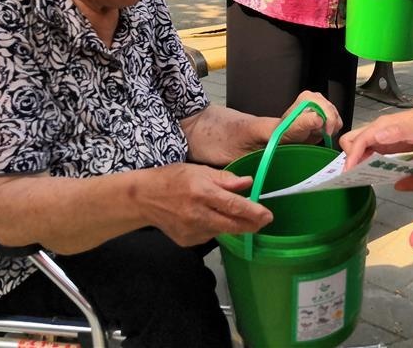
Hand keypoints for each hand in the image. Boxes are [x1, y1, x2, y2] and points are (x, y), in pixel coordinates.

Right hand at [140, 163, 272, 245]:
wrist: (144, 199)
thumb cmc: (172, 179)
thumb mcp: (200, 171)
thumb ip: (225, 179)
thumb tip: (248, 182)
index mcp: (202, 193)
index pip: (234, 206)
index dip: (254, 212)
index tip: (268, 215)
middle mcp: (198, 215)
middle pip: (233, 225)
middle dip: (251, 224)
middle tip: (262, 220)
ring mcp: (192, 231)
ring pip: (222, 231)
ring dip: (232, 224)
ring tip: (227, 212)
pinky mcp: (188, 241)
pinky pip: (210, 236)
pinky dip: (215, 228)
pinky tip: (207, 218)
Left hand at [278, 90, 342, 143]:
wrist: (287, 136)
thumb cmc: (288, 131)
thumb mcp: (295, 128)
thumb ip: (306, 122)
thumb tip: (319, 119)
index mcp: (308, 98)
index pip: (327, 108)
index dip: (329, 122)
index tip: (325, 133)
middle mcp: (317, 99)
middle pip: (334, 113)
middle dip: (328, 126)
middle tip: (316, 133)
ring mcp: (323, 105)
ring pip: (337, 119)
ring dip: (329, 129)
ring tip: (315, 132)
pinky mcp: (327, 113)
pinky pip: (337, 123)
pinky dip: (331, 130)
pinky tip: (320, 132)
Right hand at [340, 108, 412, 169]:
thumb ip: (397, 130)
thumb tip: (376, 137)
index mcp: (381, 126)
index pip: (358, 140)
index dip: (352, 156)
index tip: (349, 173)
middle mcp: (377, 131)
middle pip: (351, 141)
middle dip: (349, 157)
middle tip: (354, 175)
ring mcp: (380, 139)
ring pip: (357, 148)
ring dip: (355, 162)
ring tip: (358, 178)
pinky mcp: (384, 146)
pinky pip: (368, 154)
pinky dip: (364, 163)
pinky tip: (369, 174)